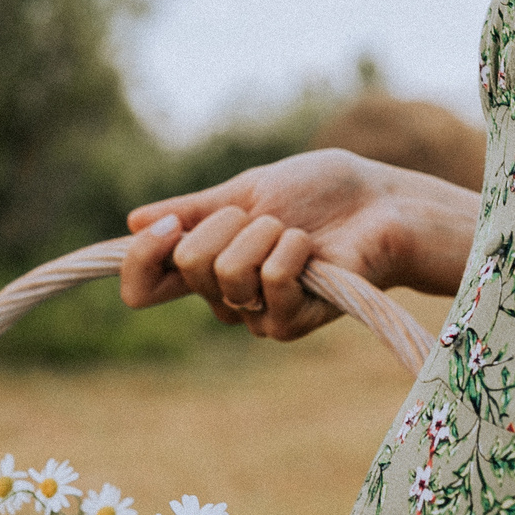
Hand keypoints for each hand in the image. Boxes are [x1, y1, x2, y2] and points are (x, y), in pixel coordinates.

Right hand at [119, 150, 477, 342]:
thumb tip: (133, 221)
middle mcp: (224, 297)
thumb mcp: (248, 190)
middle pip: (187, 265)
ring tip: (297, 232)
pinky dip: (293, 251)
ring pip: (226, 273)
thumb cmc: (321, 194)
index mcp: (206, 265)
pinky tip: (314, 251)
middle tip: (270, 216)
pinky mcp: (290, 325)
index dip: (139, 261)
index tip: (164, 225)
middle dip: (228, 223)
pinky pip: (269, 283)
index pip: (143, 288)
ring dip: (265, 234)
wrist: (382, 204)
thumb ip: (194, 209)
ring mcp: (256, 315)